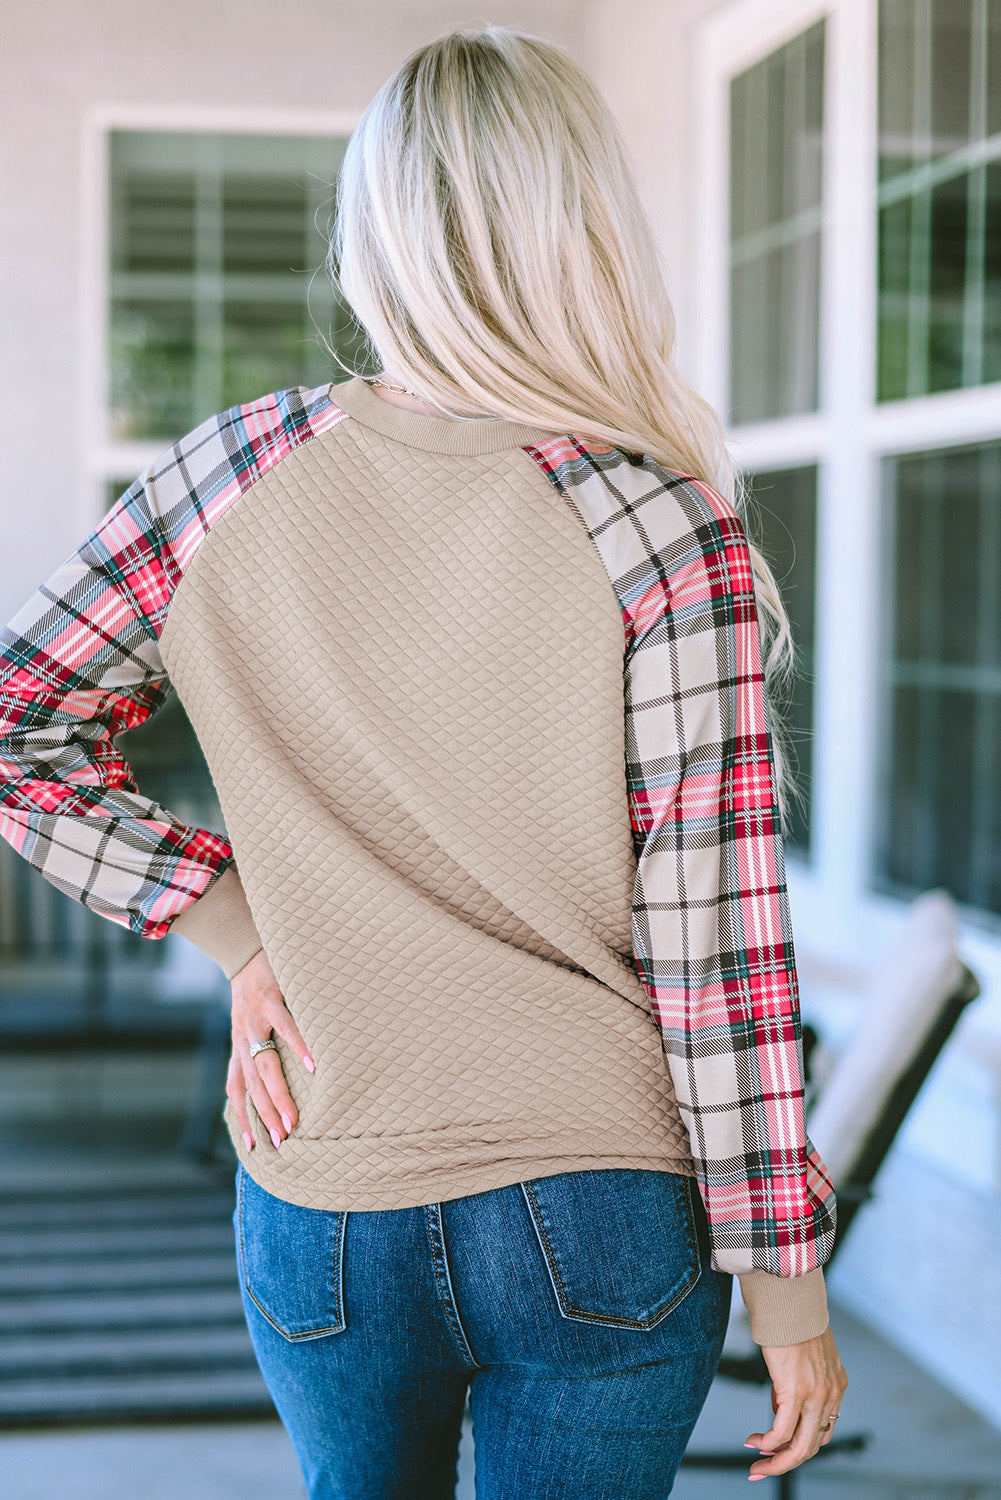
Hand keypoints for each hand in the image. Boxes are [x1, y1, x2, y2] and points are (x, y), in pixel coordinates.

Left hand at [226, 948, 314, 1151]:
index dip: (242, 1118)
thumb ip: (261, 1049)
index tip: (254, 1148)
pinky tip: (313, 1065)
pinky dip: (299, 1047)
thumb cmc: (257, 992)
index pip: (237, 1090)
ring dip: (278, 1094)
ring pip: (264, 1064)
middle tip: (282, 1140)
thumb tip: (277, 1082)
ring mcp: (253, 1019)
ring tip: (293, 1118)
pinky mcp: (268, 998)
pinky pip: (285, 1026)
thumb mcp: (251, 1024)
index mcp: (239, 1047)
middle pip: (252, 1085)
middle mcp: (242, 1037)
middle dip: (266, 1115)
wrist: (245, 950)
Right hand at [744, 1325, 847, 1480]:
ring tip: (756, 1465)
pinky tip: (753, 1442)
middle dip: (786, 1462)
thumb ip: (799, 1380)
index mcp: (837, 1385)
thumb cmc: (793, 1320)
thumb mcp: (806, 1355)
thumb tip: (779, 1401)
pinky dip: (766, 1442)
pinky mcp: (796, 1391)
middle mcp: (831, 1394)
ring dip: (775, 1460)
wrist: (789, 1301)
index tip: (778, 1449)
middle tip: (764, 1468)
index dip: (800, 1445)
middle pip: (813, 1445)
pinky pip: (782, 1430)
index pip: (823, 1430)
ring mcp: (816, 1395)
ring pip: (799, 1447)